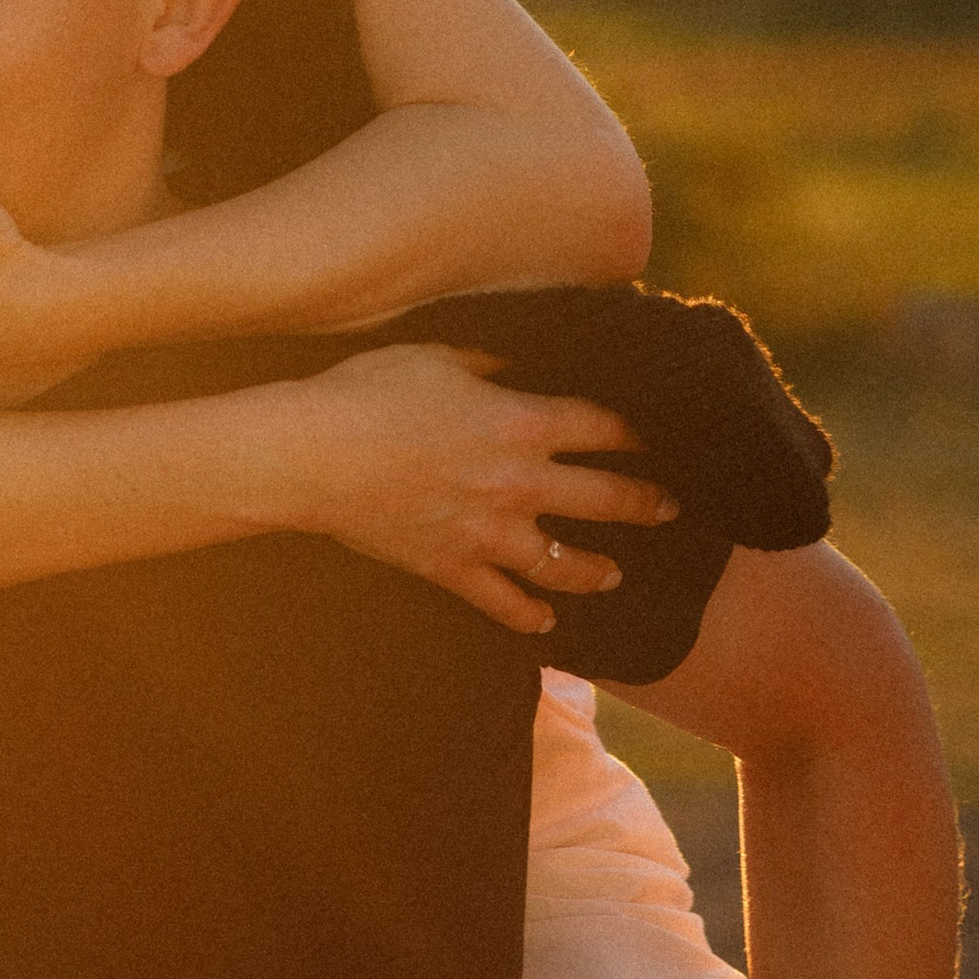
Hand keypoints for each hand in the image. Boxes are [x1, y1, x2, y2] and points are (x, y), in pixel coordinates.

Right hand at [260, 342, 679, 635]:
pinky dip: (527, 615)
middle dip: (647, 503)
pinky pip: (501, 601)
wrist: (306, 455)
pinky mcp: (450, 565)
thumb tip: (529, 359)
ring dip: (597, 570)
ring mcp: (485, 532)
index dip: (642, 431)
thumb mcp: (438, 354)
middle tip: (671, 508)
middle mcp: (517, 482)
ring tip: (614, 574)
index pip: (605, 428)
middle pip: (606, 498)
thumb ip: (494, 361)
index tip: (661, 435)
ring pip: (563, 562)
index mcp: (521, 422)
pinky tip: (546, 624)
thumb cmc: (366, 391)